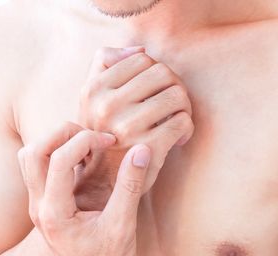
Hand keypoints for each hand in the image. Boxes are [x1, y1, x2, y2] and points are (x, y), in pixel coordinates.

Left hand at [18, 122, 150, 255]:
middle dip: (62, 134)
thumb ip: (130, 185)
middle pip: (33, 152)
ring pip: (30, 159)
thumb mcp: (123, 225)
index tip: (111, 142)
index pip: (60, 159)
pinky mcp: (46, 207)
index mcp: (54, 213)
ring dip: (55, 144)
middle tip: (93, 136)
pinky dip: (57, 156)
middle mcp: (39, 208)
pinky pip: (39, 170)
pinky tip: (85, 162)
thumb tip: (141, 149)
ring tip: (87, 147)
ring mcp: (38, 208)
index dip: (87, 141)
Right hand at [74, 46, 194, 209]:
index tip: (155, 92)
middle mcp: (107, 107)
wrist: (101, 183)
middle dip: (174, 86)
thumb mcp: (91, 99)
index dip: (155, 71)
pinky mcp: (148, 148)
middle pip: (163, 73)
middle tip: (172, 105)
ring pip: (177, 95)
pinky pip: (182, 121)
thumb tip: (140, 49)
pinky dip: (186, 128)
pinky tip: (177, 138)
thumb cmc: (103, 136)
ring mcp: (127, 127)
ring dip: (183, 108)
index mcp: (93, 90)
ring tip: (175, 120)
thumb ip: (105, 65)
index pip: (142, 58)